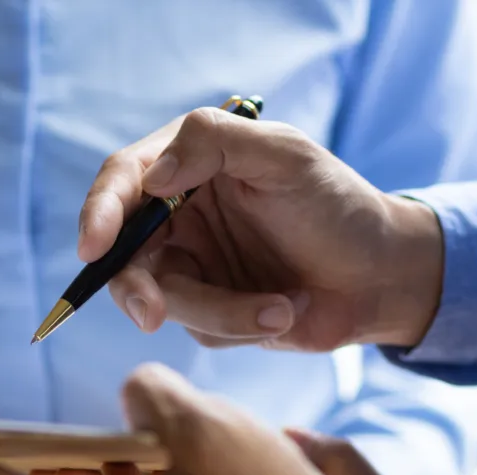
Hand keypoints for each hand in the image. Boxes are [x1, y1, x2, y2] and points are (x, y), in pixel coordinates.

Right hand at [76, 107, 446, 350]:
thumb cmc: (339, 205)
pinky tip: (287, 311)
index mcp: (187, 164)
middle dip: (135, 288)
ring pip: (159, 300)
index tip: (94, 247)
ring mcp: (188, 265)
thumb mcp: (285, 156)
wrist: (383, 276)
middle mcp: (176, 214)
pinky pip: (197, 329)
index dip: (99, 213)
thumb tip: (151, 176)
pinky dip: (242, 325)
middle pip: (121, 253)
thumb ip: (214, 143)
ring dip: (220, 311)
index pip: (123, 182)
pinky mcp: (206, 312)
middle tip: (154, 314)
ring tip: (284, 308)